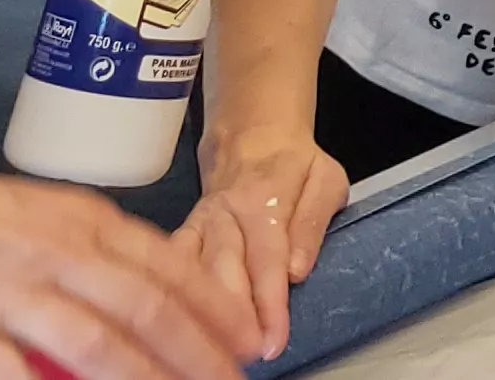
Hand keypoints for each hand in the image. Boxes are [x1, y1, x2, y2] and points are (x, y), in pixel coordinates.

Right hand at [0, 143, 255, 379]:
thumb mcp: (38, 214)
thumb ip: (89, 251)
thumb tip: (142, 296)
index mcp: (81, 221)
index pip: (169, 266)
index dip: (215, 308)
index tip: (249, 339)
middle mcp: (56, 254)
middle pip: (148, 309)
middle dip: (199, 353)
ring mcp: (9, 296)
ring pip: (99, 347)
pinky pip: (18, 379)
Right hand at [175, 132, 349, 358]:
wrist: (253, 137)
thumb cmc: (295, 165)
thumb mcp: (326, 180)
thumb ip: (313, 223)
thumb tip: (298, 269)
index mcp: (265, 199)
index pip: (268, 259)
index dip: (270, 304)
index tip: (273, 341)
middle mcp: (225, 213)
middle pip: (224, 271)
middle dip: (232, 319)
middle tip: (241, 358)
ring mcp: (200, 224)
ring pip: (193, 272)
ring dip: (200, 313)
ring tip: (210, 350)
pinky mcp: (184, 232)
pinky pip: (172, 263)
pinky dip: (168, 291)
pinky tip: (172, 320)